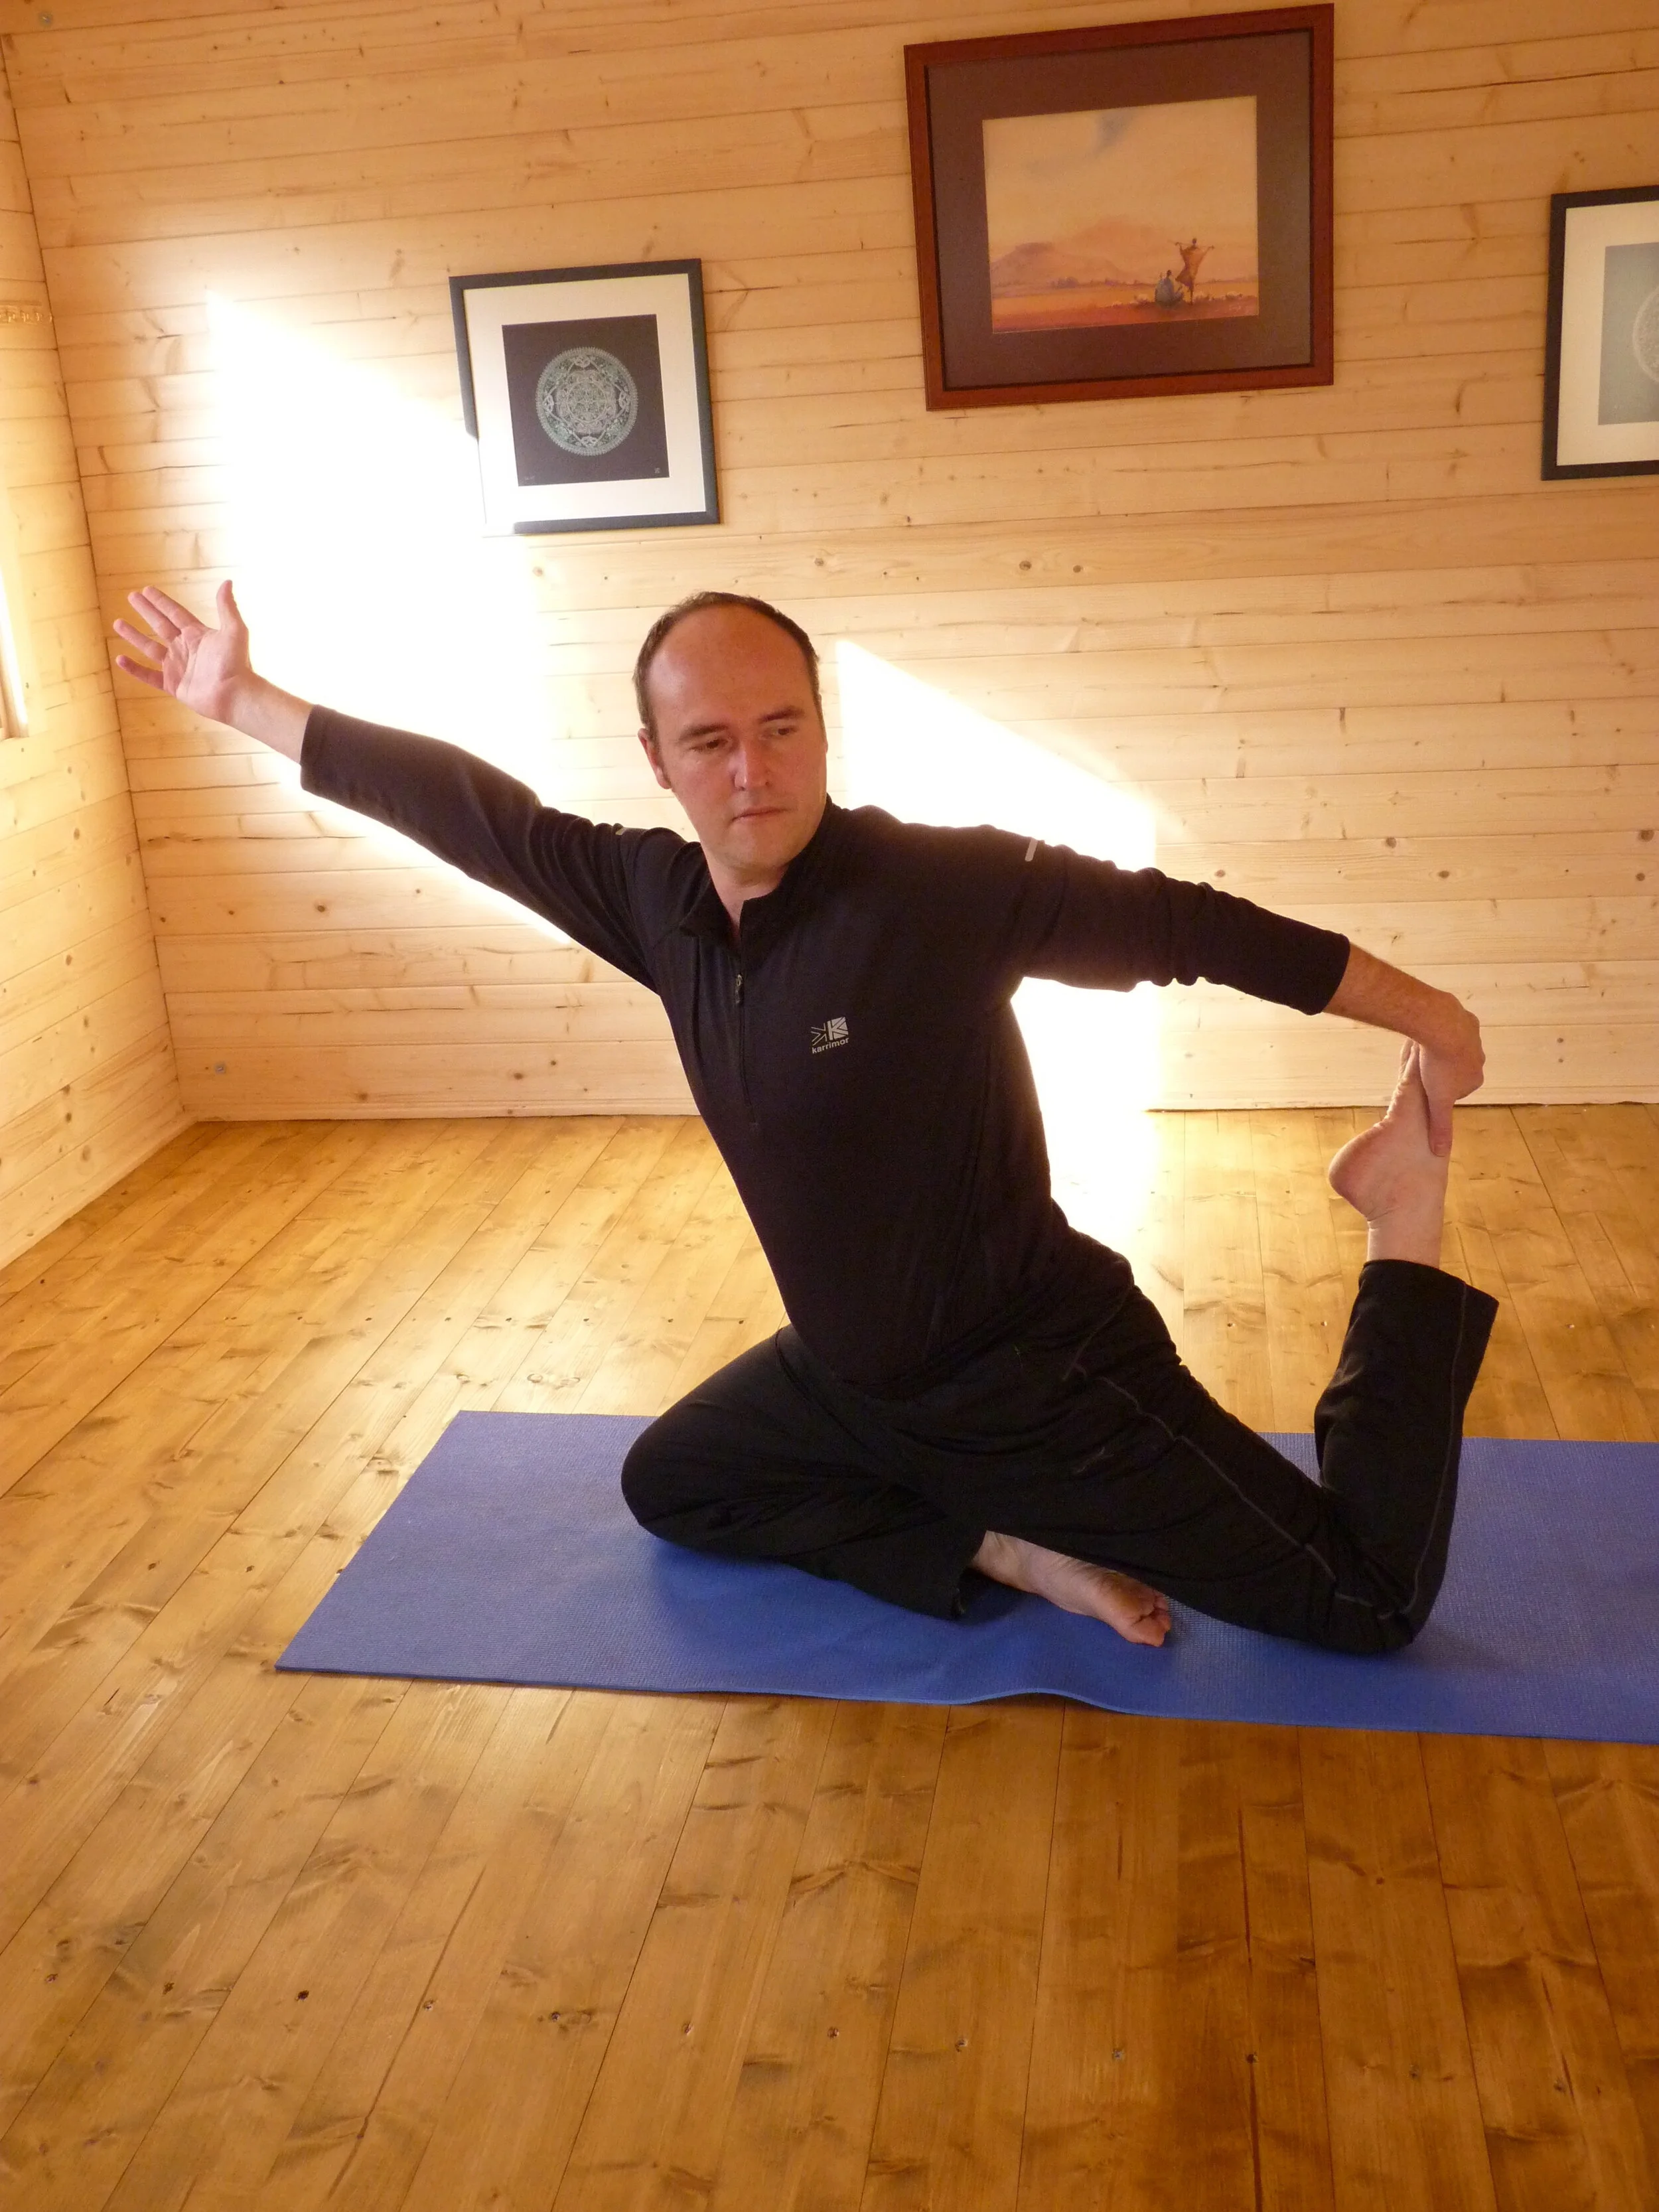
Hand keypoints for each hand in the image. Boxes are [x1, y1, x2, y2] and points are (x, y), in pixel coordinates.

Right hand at [113, 580, 310, 758]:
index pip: (175, 613)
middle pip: (160, 625)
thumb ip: (227, 607)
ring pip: (150, 648)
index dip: (161, 602)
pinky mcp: (174, 685)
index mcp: (198, 635)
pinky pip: (149, 675)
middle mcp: (186, 649)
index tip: (147, 589)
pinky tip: (120, 659)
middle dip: (145, 611)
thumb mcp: (234, 631)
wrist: (235, 696)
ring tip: (118, 623)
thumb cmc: (237, 664)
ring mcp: (178, 667)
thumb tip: (227, 582)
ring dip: (134, 636)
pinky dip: (134, 669)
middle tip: (131, 597)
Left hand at [1416, 1006, 1483, 1156]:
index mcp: (1475, 1079)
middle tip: (1422, 1065)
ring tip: (1423, 1047)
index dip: (1438, 1088)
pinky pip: (1453, 1026)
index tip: (1425, 1084)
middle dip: (1439, 1067)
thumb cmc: (1437, 1065)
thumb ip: (1440, 1125)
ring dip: (1441, 1048)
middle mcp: (1480, 1059)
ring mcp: (1475, 1038)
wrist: (1441, 1025)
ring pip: (1454, 1046)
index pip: (1455, 1089)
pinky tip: (1428, 1028)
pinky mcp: (1467, 1019)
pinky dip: (1441, 1029)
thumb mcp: (1437, 1101)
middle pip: (1455, 1068)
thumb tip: (1441, 1153)